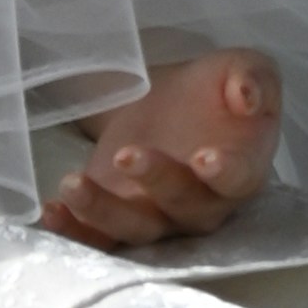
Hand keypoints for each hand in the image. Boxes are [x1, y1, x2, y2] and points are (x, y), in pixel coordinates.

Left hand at [42, 48, 278, 250]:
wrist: (175, 103)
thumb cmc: (217, 90)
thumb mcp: (244, 68)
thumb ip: (255, 79)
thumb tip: (247, 97)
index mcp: (240, 170)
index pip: (238, 180)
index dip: (225, 173)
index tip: (205, 158)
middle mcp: (201, 205)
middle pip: (182, 208)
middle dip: (156, 182)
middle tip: (127, 153)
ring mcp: (158, 217)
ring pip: (136, 229)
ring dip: (103, 212)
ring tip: (72, 184)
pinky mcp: (118, 217)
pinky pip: (100, 238)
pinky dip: (75, 231)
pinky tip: (52, 211)